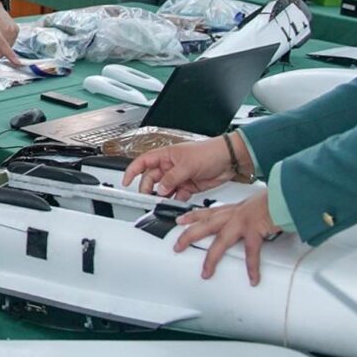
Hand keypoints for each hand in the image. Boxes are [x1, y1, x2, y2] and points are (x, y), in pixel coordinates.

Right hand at [122, 136, 239, 199]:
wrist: (229, 159)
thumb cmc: (209, 152)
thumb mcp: (187, 165)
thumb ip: (171, 178)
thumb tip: (160, 189)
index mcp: (166, 156)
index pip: (143, 162)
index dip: (132, 171)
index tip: (126, 181)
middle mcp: (170, 166)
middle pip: (152, 179)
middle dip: (149, 189)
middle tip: (149, 198)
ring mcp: (179, 176)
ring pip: (164, 189)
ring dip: (162, 197)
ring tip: (162, 203)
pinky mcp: (188, 186)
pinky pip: (176, 196)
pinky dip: (175, 201)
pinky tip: (175, 204)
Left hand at [174, 192, 278, 284]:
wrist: (287, 194)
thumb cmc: (275, 198)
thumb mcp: (255, 205)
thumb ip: (248, 215)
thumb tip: (249, 223)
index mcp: (233, 209)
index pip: (207, 212)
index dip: (192, 216)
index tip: (180, 220)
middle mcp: (233, 214)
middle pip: (205, 225)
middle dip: (188, 236)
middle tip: (177, 246)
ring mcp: (242, 222)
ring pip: (220, 241)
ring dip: (212, 258)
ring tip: (206, 272)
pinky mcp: (255, 230)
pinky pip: (251, 252)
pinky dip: (252, 266)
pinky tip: (252, 278)